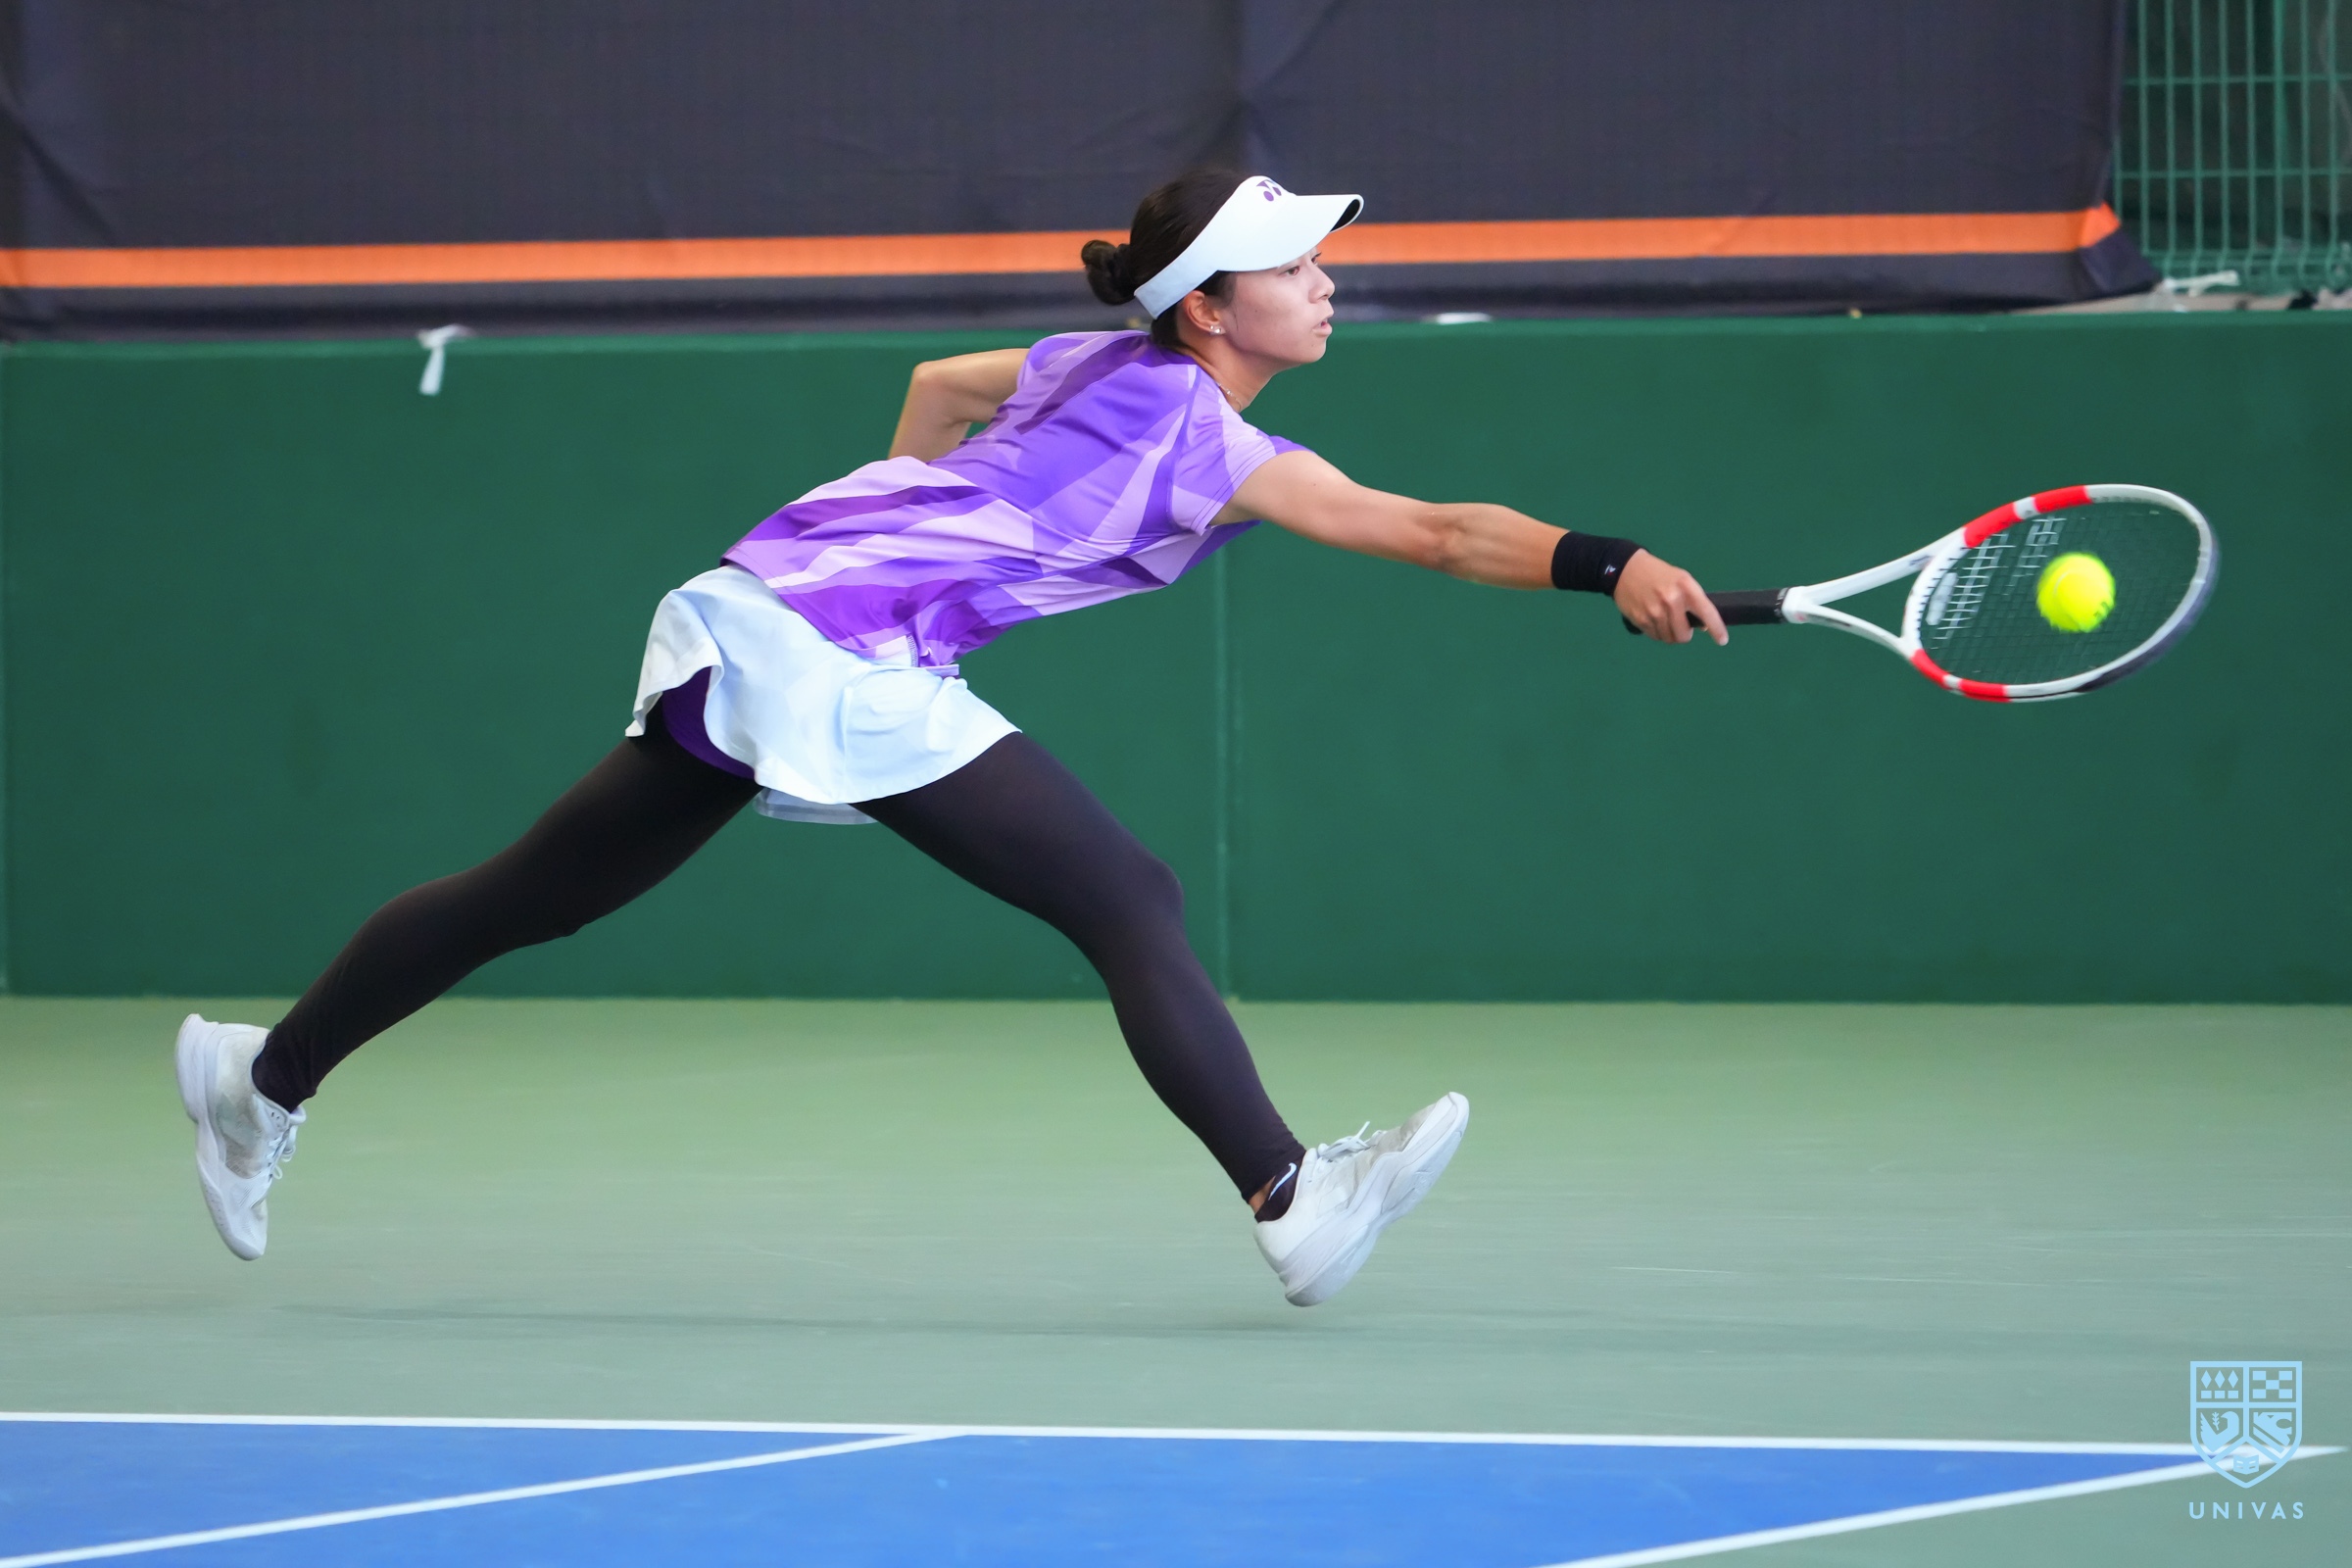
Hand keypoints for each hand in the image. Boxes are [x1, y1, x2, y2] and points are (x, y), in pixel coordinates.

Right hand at [1613, 549, 1727, 644]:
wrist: (1626, 569)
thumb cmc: (1659, 574)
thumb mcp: (1681, 579)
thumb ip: (1693, 600)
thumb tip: (1703, 626)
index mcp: (1685, 587)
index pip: (1706, 612)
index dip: (1716, 629)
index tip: (1722, 640)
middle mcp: (1671, 600)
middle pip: (1683, 635)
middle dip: (1685, 634)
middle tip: (1681, 625)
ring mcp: (1654, 611)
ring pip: (1669, 638)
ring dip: (1670, 634)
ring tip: (1665, 619)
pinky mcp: (1641, 619)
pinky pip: (1655, 636)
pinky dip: (1658, 632)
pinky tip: (1654, 619)